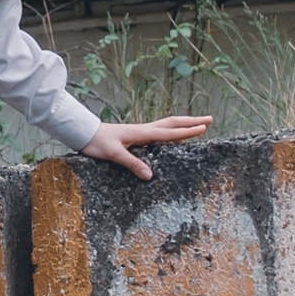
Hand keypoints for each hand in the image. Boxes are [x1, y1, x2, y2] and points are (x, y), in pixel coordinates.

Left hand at [81, 114, 213, 182]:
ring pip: (168, 125)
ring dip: (184, 124)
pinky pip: (160, 131)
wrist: (84, 133)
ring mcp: (141, 131)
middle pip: (173, 123)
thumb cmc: (97, 142)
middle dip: (192, 121)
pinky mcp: (136, 135)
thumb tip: (150, 175)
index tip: (204, 128)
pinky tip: (175, 136)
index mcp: (142, 133)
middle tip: (210, 120)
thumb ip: (132, 163)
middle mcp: (144, 129)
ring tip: (198, 124)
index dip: (188, 131)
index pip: (170, 133)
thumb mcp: (114, 154)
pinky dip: (173, 131)